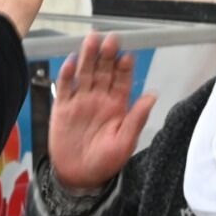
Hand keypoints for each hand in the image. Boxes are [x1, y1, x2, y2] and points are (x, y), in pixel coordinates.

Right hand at [50, 33, 155, 194]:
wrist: (78, 176)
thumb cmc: (105, 162)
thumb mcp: (125, 142)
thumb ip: (136, 118)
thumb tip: (152, 96)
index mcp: (117, 106)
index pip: (122, 80)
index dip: (124, 67)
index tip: (127, 55)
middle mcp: (99, 99)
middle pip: (103, 71)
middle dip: (107, 55)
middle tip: (110, 39)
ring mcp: (80, 101)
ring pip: (85, 74)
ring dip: (88, 57)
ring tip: (91, 40)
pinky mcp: (62, 107)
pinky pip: (65, 87)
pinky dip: (67, 74)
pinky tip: (72, 61)